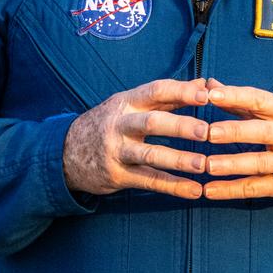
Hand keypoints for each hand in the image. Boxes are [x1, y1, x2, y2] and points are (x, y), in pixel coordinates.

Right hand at [63, 78, 210, 198]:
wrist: (66, 153)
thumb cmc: (109, 124)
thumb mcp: (130, 104)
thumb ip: (167, 97)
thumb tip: (205, 83)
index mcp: (126, 102)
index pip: (155, 91)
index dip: (181, 91)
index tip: (206, 93)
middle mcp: (120, 124)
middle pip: (152, 122)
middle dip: (180, 126)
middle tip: (207, 131)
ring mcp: (117, 151)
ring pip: (150, 154)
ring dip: (178, 160)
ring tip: (203, 164)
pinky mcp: (117, 175)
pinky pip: (148, 180)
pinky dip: (172, 186)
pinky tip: (194, 190)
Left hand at [203, 80, 272, 202]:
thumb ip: (243, 101)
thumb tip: (210, 85)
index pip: (261, 100)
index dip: (237, 96)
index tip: (212, 94)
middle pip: (262, 132)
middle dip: (235, 131)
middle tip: (209, 132)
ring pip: (259, 163)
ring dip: (232, 164)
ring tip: (208, 165)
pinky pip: (256, 188)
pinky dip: (232, 190)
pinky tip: (210, 190)